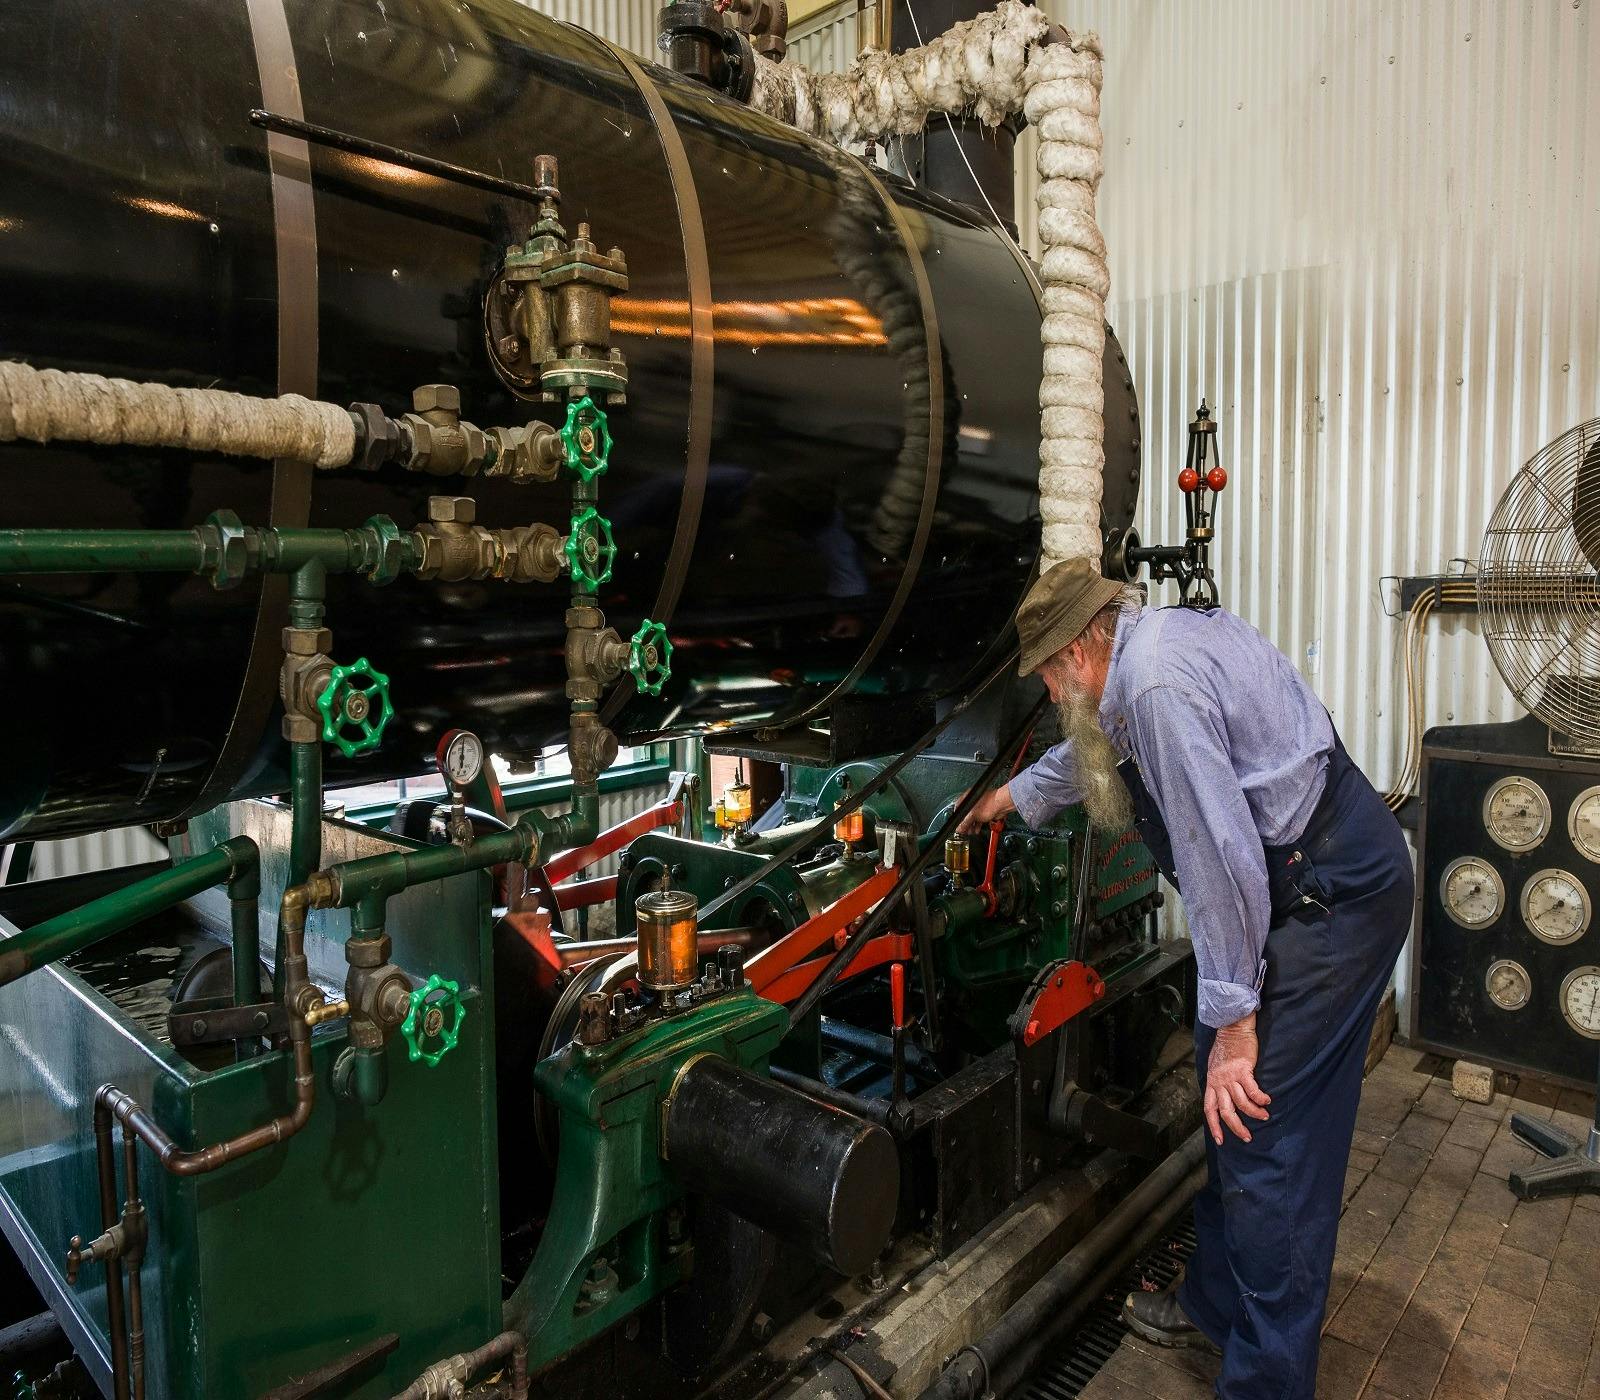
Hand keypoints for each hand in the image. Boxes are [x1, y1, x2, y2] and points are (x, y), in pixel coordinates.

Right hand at [956, 784, 1012, 834]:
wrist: (1002, 804)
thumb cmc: (989, 803)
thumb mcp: (972, 815)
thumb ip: (964, 823)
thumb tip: (959, 828)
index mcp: (968, 798)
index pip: (958, 808)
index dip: (957, 817)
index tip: (957, 825)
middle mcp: (974, 801)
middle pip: (966, 814)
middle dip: (965, 824)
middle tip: (964, 830)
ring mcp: (981, 806)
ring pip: (974, 818)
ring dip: (972, 826)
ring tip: (970, 832)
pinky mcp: (987, 811)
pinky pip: (980, 819)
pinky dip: (978, 825)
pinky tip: (977, 830)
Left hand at [1203, 1013, 1270, 1144]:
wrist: (1232, 1028)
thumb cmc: (1226, 1047)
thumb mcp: (1215, 1066)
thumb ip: (1218, 1082)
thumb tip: (1223, 1095)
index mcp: (1211, 1082)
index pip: (1209, 1109)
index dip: (1214, 1126)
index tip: (1221, 1140)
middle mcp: (1219, 1081)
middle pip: (1226, 1111)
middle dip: (1236, 1127)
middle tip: (1247, 1137)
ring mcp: (1230, 1076)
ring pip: (1241, 1103)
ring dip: (1254, 1113)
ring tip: (1264, 1116)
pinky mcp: (1243, 1070)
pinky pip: (1252, 1090)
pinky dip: (1260, 1098)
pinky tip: (1267, 1101)